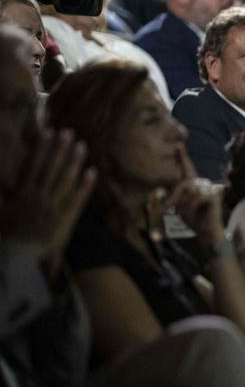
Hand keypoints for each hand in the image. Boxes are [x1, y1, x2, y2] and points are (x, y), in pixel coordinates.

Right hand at [0, 128, 95, 274]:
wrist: (15, 255)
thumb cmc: (5, 234)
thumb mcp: (0, 210)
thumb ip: (3, 193)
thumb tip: (4, 180)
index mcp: (22, 192)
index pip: (33, 164)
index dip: (42, 148)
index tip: (48, 132)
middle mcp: (38, 195)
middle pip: (50, 167)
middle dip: (59, 148)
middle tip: (68, 131)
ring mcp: (52, 206)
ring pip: (64, 179)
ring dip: (73, 161)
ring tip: (81, 145)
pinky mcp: (64, 218)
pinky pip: (76, 198)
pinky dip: (84, 185)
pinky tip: (92, 171)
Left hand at [166, 148, 224, 247]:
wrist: (208, 233)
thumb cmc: (195, 221)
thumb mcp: (181, 208)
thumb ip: (177, 197)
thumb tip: (171, 190)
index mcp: (195, 186)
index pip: (188, 170)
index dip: (183, 158)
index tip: (179, 146)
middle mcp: (204, 184)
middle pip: (185, 182)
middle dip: (175, 195)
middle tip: (169, 208)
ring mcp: (210, 189)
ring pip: (190, 191)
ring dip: (184, 205)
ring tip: (184, 215)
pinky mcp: (214, 196)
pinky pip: (197, 197)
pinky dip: (191, 207)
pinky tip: (195, 214)